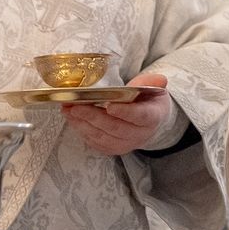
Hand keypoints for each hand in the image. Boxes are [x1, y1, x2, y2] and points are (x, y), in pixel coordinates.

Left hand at [63, 73, 177, 156]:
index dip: (125, 112)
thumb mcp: (154, 89)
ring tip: (68, 110)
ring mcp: (126, 145)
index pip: (139, 116)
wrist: (148, 122)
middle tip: (76, 106)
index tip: (109, 105)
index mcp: (152, 118)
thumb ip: (151, 83)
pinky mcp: (113, 149)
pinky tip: (72, 119)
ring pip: (103, 137)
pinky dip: (82, 131)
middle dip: (94, 117)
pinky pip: (96, 142)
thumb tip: (160, 80)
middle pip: (115, 128)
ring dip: (83, 124)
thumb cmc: (148, 102)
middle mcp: (139, 135)